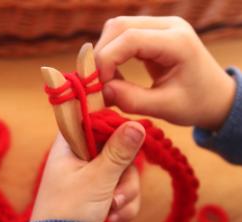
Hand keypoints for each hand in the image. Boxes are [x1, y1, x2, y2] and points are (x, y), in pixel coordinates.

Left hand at [31, 122, 144, 221]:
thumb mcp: (97, 179)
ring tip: (112, 212)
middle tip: (116, 196)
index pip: (95, 121)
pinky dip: (123, 207)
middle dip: (124, 178)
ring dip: (125, 196)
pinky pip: (123, 192)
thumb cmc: (68, 211)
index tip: (128, 143)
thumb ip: (119, 152)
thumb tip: (137, 124)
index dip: (115, 128)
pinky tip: (113, 219)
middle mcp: (80, 157)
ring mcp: (91, 176)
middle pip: (119, 150)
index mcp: (69, 145)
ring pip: (125, 174)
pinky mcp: (101, 194)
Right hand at [95, 16, 235, 130]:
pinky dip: (111, 55)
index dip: (106, 60)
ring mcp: (160, 26)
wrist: (214, 97)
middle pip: (119, 26)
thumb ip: (132, 100)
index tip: (98, 86)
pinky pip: (121, 36)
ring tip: (106, 81)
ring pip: (116, 28)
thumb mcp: (165, 108)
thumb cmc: (195, 104)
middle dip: (101, 55)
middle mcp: (168, 26)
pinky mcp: (152, 33)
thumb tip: (101, 91)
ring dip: (104, 54)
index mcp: (177, 42)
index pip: (130, 38)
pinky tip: (114, 76)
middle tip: (96, 84)